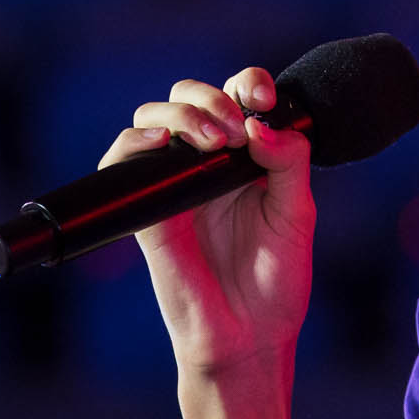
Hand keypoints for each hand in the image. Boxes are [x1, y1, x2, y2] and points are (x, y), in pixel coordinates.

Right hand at [98, 67, 315, 378]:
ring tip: (214, 140)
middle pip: (190, 97)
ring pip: (154, 119)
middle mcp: (207, 164)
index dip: (248, 83)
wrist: (251, 335)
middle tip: (236, 130)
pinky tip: (160, 143)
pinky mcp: (147, 211)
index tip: (266, 99)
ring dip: (181, 114)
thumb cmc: (277, 279)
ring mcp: (174, 185)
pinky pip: (122, 163)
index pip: (238, 97)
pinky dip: (133, 142)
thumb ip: (288, 162)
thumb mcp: (297, 212)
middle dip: (212, 97)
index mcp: (247, 158)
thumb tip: (259, 125)